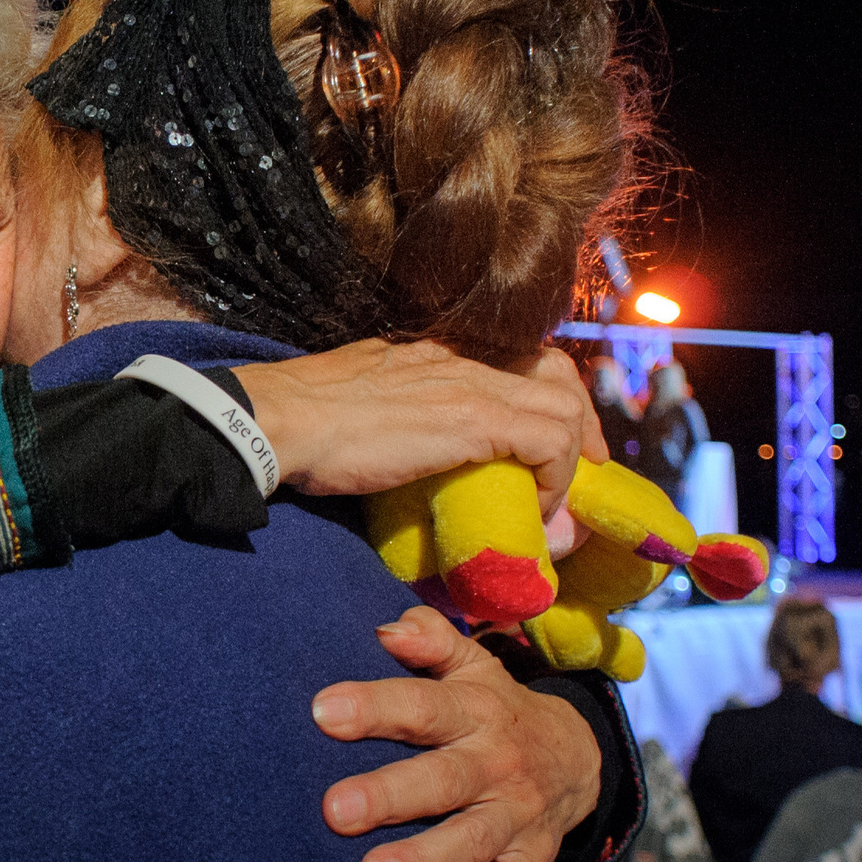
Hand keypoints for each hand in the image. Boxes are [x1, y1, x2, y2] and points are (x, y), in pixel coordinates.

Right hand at [235, 341, 603, 521]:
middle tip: (583, 470)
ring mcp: (471, 385)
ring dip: (567, 462)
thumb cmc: (302, 422)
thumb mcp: (363, 402)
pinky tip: (531, 509)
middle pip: (557, 373)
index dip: (554, 394)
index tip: (562, 441)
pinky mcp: (474, 420)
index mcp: (437, 352)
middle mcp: (462, 358)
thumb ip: (395, 412)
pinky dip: (553, 480)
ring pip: (563, 408)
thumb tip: (404, 450)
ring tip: (548, 503)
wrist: (277, 419)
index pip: (522, 356)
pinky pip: (548, 443)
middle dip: (581, 424)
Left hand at [309, 607, 600, 861]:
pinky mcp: (532, 857)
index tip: (324, 712)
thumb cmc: (497, 709)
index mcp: (477, 711)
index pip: (424, 707)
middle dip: (390, 796)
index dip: (376, 708)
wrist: (579, 757)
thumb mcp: (474, 666)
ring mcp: (518, 814)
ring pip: (473, 840)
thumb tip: (387, 630)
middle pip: (444, 780)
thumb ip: (431, 642)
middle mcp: (498, 763)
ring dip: (425, 860)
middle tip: (334, 811)